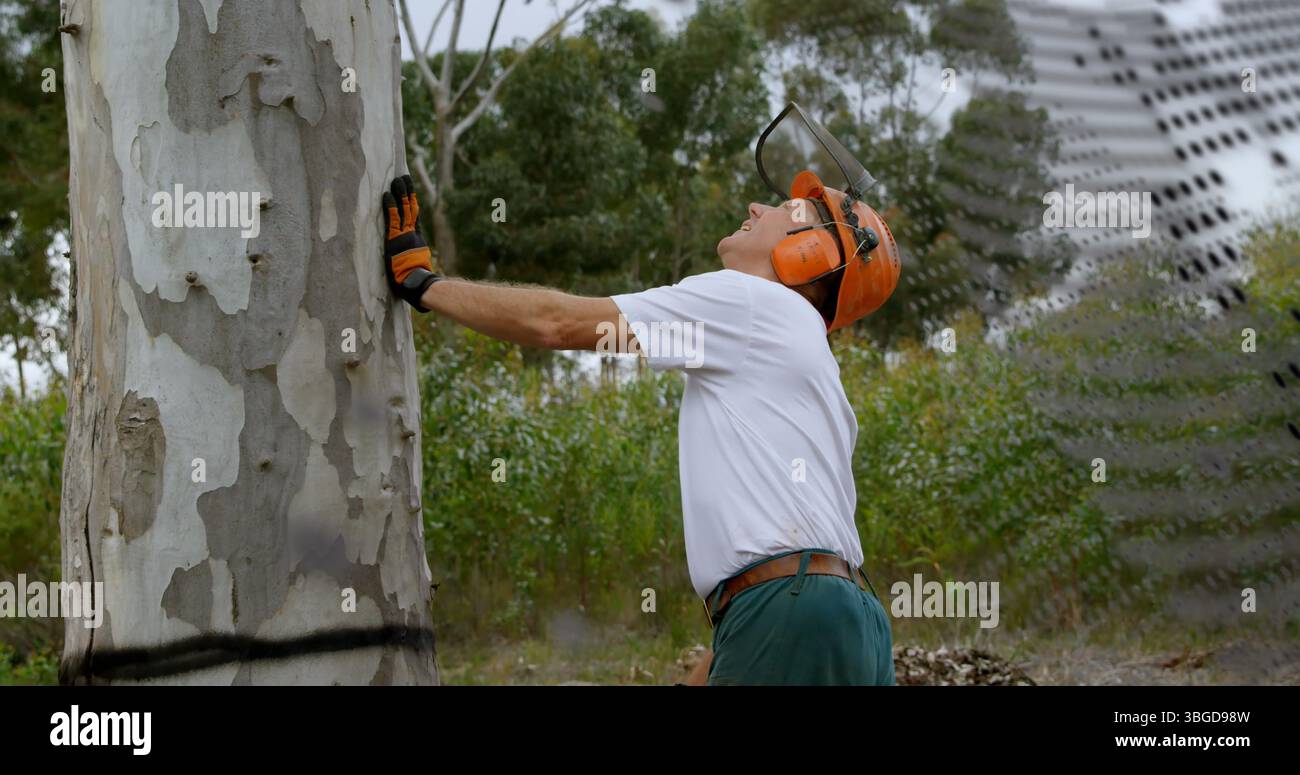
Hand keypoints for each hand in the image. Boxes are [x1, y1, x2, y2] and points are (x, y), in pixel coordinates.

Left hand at [382, 174, 440, 311]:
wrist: (417, 283)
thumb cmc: (415, 282)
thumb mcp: (415, 268)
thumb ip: (412, 261)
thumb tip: (414, 266)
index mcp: (417, 241)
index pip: (414, 218)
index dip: (412, 204)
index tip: (411, 192)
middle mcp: (412, 235)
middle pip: (410, 209)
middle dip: (407, 192)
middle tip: (405, 177)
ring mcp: (404, 235)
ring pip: (403, 209)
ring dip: (400, 193)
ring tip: (397, 179)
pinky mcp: (395, 238)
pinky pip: (392, 218)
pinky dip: (390, 205)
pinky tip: (387, 194)